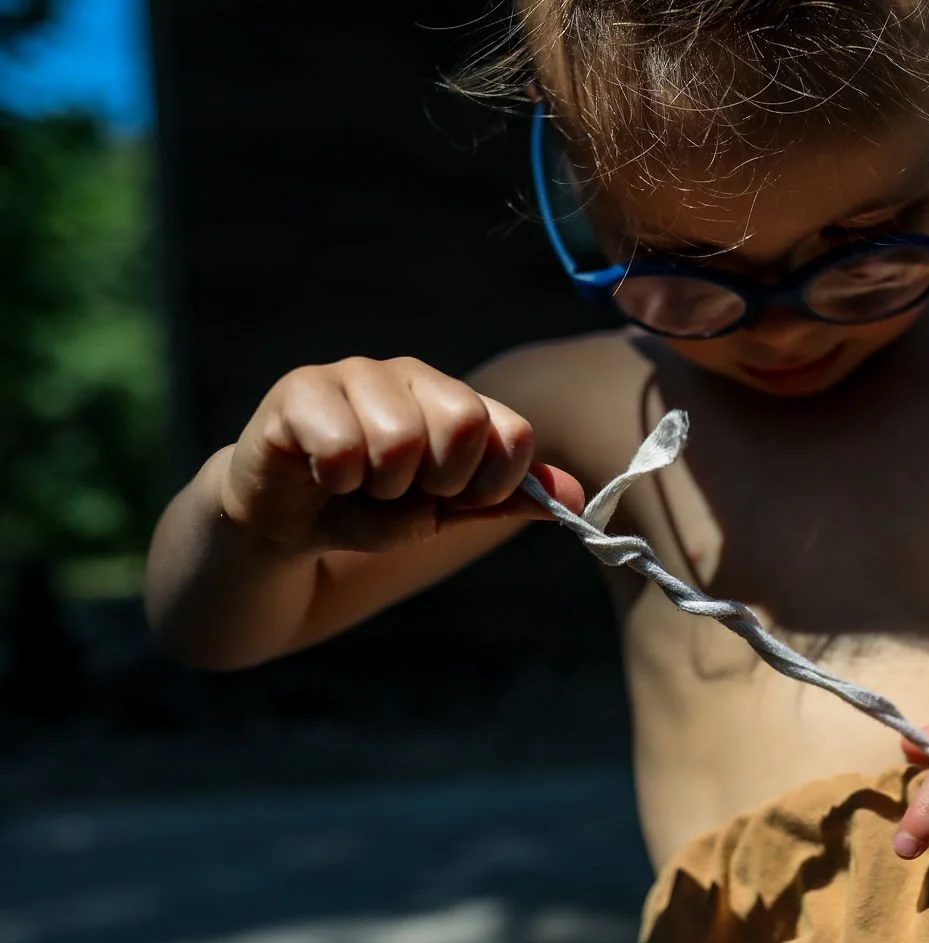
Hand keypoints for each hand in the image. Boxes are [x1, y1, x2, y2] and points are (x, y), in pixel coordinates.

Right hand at [220, 356, 583, 553]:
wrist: (292, 523)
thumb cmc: (374, 510)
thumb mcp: (448, 511)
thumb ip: (506, 499)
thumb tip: (579, 498)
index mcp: (459, 400)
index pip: (513, 433)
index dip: (495, 483)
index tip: (463, 500)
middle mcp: (414, 375)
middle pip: (464, 423)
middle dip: (438, 483)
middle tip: (404, 491)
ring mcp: (356, 375)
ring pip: (399, 439)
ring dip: (380, 488)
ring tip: (361, 484)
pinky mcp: (300, 390)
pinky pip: (340, 446)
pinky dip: (336, 482)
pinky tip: (323, 476)